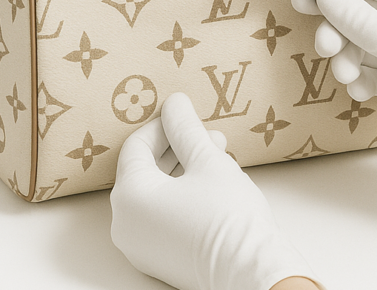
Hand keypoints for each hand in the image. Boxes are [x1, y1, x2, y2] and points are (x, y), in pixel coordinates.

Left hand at [110, 93, 320, 289]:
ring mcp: (140, 246)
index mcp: (130, 197)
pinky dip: (178, 196)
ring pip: (153, 194)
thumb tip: (174, 104)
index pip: (136, 147)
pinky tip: (209, 187)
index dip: (162, 125)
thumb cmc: (229, 218)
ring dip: (181, 171)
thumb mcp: (208, 160)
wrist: (251, 272)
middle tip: (206, 135)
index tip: (185, 115)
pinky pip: (159, 217)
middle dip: (176, 148)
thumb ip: (186, 128)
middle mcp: (125, 224)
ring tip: (215, 157)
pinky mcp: (158, 259)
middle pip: (144, 171)